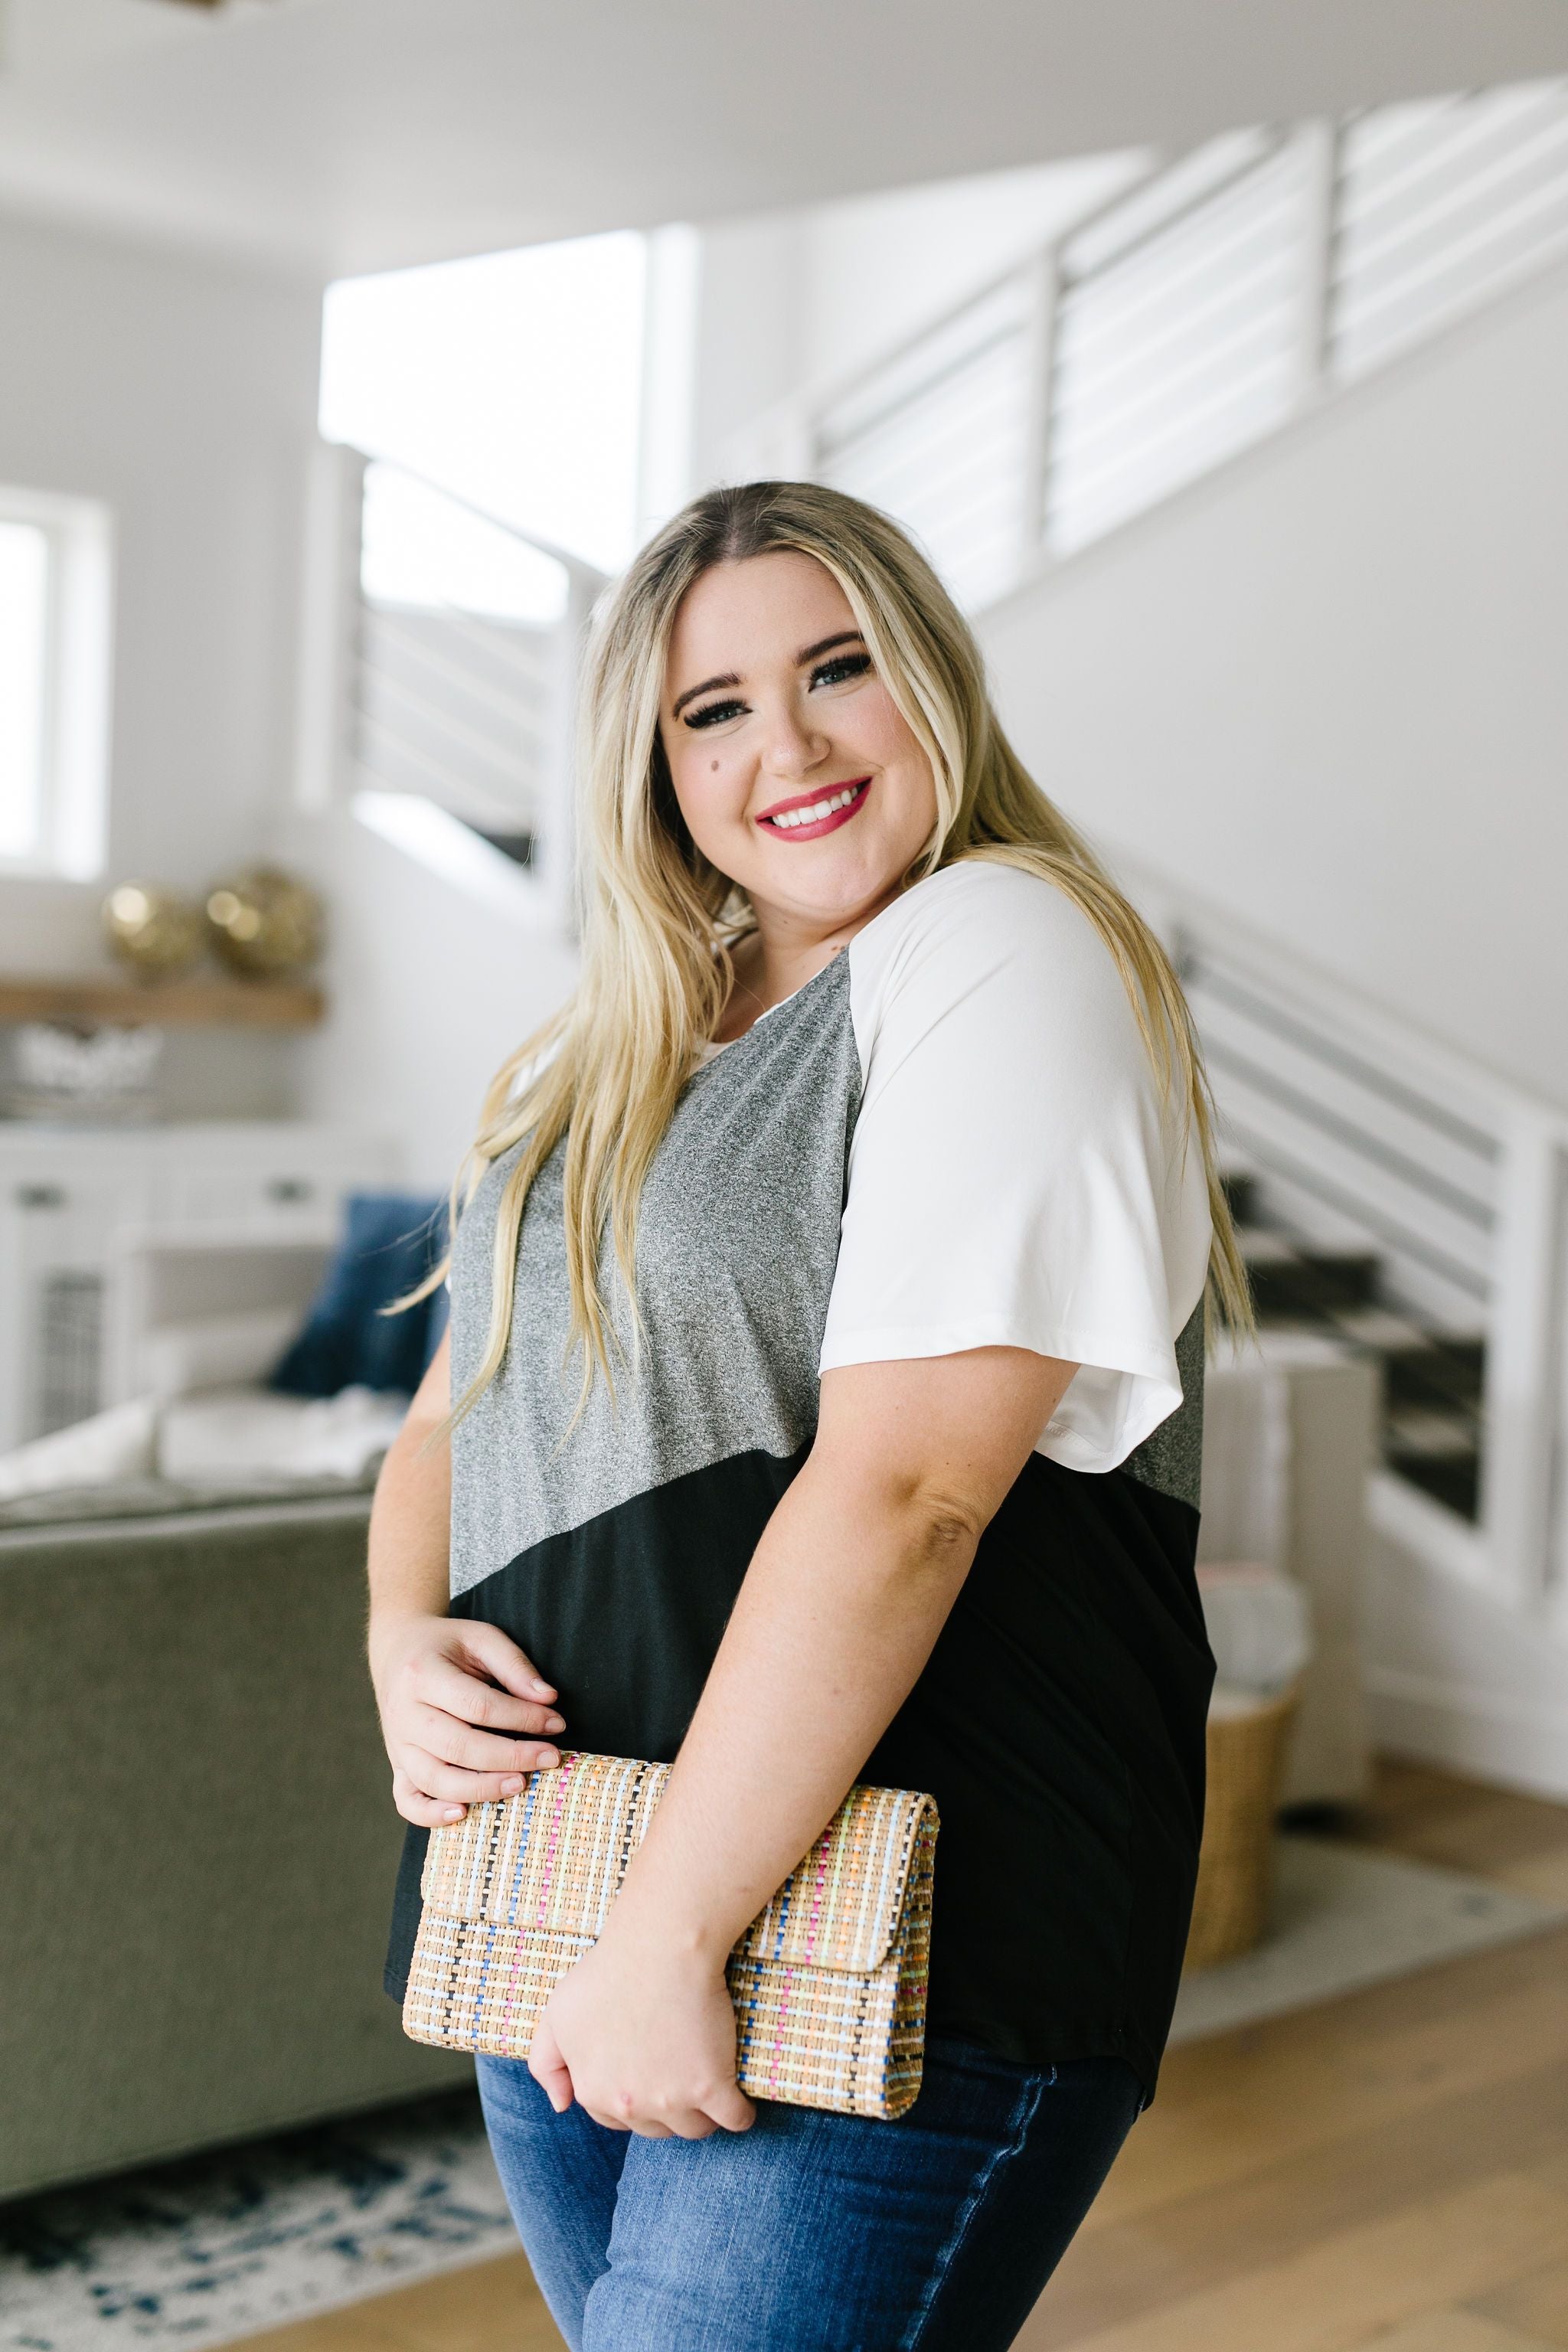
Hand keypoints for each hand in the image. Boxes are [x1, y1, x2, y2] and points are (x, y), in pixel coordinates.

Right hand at [368, 1612, 563, 1826]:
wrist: (397, 1650)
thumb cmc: (447, 1645)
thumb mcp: (481, 1637)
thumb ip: (514, 1665)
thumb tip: (549, 1699)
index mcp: (422, 1673)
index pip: (478, 1705)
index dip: (522, 1718)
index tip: (557, 1723)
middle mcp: (404, 1712)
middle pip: (458, 1746)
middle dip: (511, 1756)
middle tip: (550, 1758)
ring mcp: (397, 1743)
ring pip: (435, 1779)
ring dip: (481, 1788)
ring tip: (520, 1784)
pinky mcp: (397, 1764)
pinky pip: (406, 1800)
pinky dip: (431, 1815)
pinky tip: (463, 1813)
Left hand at [529, 1919, 755, 2139]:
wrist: (658, 1946)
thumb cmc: (608, 1971)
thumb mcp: (557, 2012)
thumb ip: (545, 2062)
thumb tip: (561, 2105)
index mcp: (593, 2091)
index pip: (614, 2118)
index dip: (631, 2097)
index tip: (646, 2075)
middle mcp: (630, 2104)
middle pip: (656, 2128)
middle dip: (665, 2109)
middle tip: (677, 2073)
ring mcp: (672, 2099)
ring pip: (695, 2129)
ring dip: (701, 2115)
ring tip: (707, 2085)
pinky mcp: (712, 2087)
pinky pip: (735, 2120)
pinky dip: (740, 2114)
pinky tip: (738, 2100)